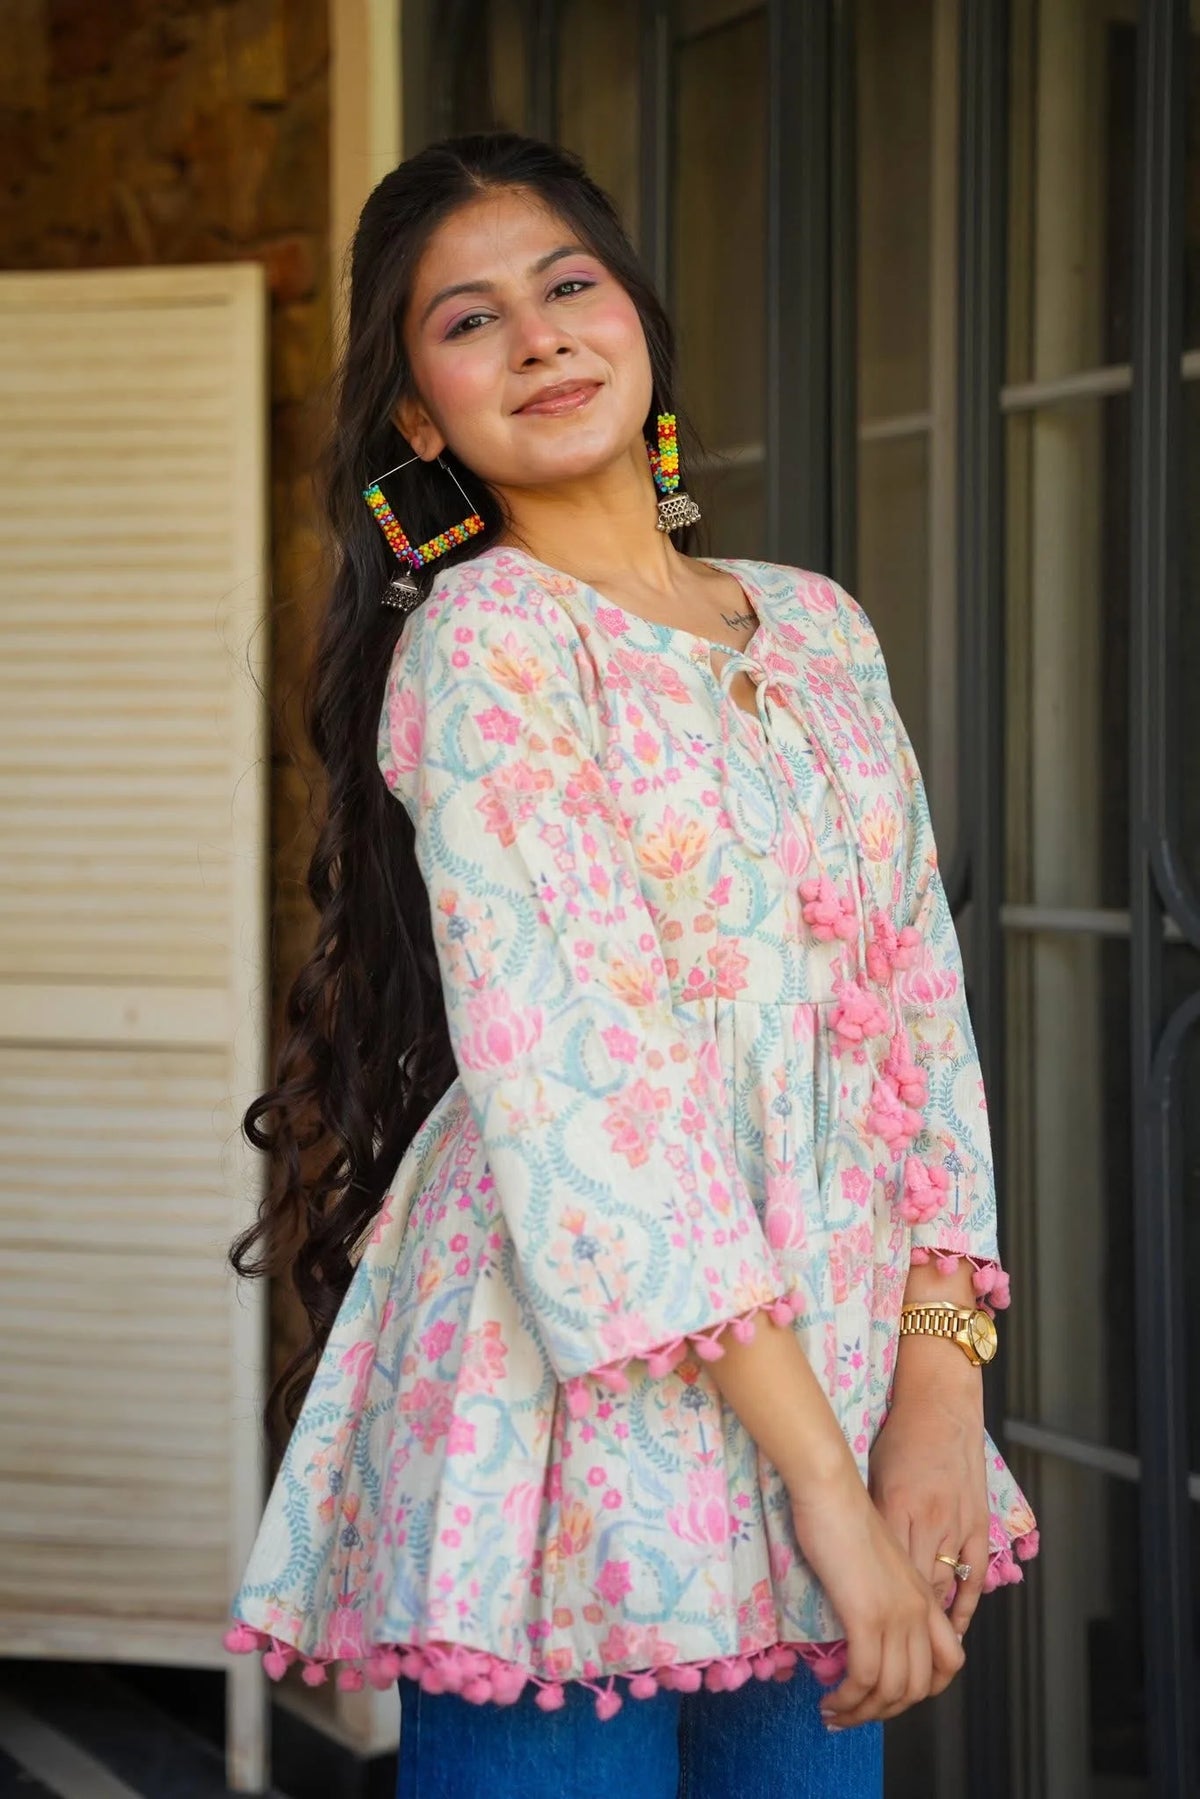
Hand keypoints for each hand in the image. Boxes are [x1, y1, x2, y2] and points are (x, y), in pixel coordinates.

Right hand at [790, 1462, 963, 1729]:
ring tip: (834, 1713)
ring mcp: (894, 1615)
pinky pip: (864, 1678)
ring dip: (861, 1713)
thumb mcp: (878, 1562)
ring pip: (891, 1691)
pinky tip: (830, 1701)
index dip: (926, 1690)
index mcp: (924, 1596)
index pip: (950, 1662)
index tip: (891, 1697)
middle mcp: (918, 1611)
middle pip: (918, 1687)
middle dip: (886, 1711)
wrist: (832, 1491)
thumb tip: (867, 1627)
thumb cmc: (844, 1516)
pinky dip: (847, 1700)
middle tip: (853, 1713)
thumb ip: (884, 1594)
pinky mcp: (866, 1616)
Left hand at [867, 1353, 989, 1639]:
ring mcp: (958, 1523)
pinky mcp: (978, 1523)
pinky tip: (952, 1631)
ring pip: (944, 1588)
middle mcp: (930, 1520)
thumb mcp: (873, 1474)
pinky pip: (974, 1576)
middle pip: (915, 1589)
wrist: (942, 1404)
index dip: (871, 1609)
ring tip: (914, 1656)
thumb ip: (868, 1517)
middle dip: (899, 1627)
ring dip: (930, 1626)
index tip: (857, 1636)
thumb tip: (850, 1555)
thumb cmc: (900, 1437)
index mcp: (897, 1507)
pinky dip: (964, 1607)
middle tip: (882, 1658)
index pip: (883, 1571)